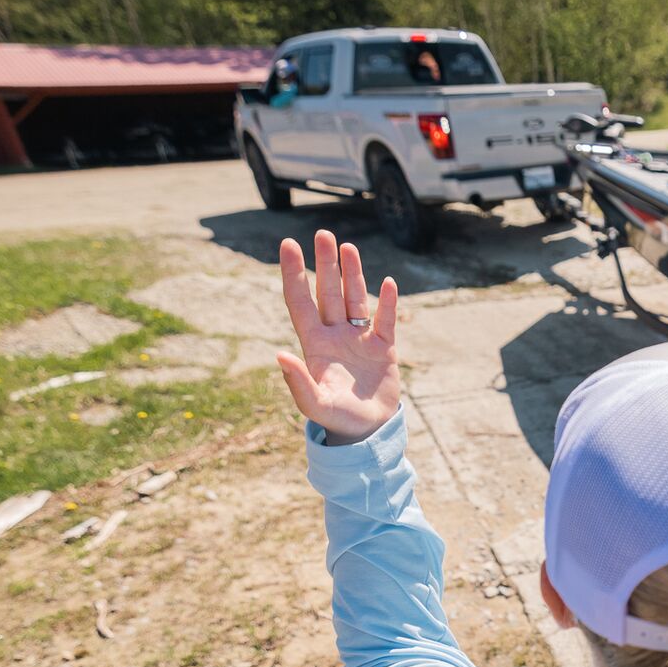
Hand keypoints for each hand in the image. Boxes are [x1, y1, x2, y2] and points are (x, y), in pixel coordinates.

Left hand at [275, 230, 401, 443]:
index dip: (293, 273)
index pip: (300, 301)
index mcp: (314, 344)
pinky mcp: (383, 348)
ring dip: (352, 273)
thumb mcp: (314, 405)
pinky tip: (388, 282)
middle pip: (327, 292)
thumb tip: (279, 355)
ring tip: (348, 247)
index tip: (288, 244)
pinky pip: (385, 319)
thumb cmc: (337, 420)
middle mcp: (335, 335)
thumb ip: (298, 382)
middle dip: (325, 263)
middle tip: (323, 234)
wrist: (367, 433)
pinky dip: (387, 302)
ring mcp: (359, 339)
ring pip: (354, 298)